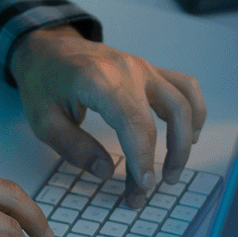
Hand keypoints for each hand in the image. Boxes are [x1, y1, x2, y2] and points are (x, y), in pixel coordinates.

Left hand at [9, 26, 206, 209]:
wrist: (46, 46)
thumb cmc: (43, 81)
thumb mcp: (43, 120)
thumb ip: (74, 148)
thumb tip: (106, 172)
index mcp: (99, 79)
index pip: (135, 123)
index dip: (144, 159)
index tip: (142, 188)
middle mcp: (128, 69)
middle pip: (168, 115)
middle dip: (166, 159)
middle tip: (147, 190)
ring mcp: (142, 67)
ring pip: (183, 101)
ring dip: (186, 139)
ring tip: (173, 171)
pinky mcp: (148, 69)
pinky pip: (184, 86)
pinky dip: (194, 111)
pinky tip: (189, 135)